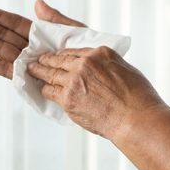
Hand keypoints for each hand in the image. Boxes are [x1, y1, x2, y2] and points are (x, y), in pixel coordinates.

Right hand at [0, 0, 85, 78]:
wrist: (94, 79)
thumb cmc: (87, 54)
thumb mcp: (74, 32)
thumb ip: (55, 19)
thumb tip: (38, 3)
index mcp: (38, 34)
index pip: (13, 23)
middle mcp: (28, 48)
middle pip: (2, 35)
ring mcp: (25, 63)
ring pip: (0, 50)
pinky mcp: (25, 79)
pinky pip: (7, 72)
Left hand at [27, 46, 165, 138]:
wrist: (135, 119)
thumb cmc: (137, 97)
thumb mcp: (124, 69)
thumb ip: (106, 64)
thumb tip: (97, 69)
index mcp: (100, 52)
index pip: (74, 50)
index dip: (62, 53)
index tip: (57, 55)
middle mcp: (85, 63)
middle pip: (58, 59)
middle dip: (46, 59)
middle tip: (37, 59)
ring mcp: (75, 80)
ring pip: (50, 73)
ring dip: (39, 71)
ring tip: (32, 70)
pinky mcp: (68, 98)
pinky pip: (50, 91)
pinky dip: (44, 89)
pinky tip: (41, 88)